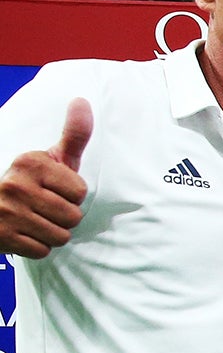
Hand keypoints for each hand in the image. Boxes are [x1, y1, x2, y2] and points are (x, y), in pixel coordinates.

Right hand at [0, 97, 90, 258]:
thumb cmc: (29, 184)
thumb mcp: (50, 159)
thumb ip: (73, 136)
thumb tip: (83, 101)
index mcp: (30, 163)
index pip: (79, 192)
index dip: (70, 196)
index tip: (51, 190)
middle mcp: (16, 184)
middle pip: (72, 217)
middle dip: (63, 218)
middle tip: (42, 209)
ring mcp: (6, 212)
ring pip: (60, 236)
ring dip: (51, 234)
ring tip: (33, 221)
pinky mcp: (2, 236)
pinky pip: (43, 251)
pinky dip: (36, 247)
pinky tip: (24, 234)